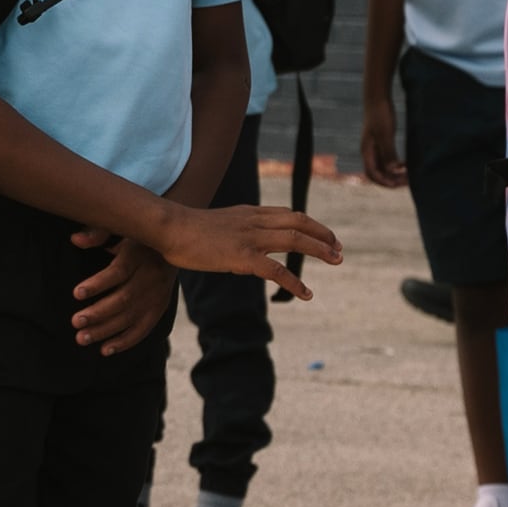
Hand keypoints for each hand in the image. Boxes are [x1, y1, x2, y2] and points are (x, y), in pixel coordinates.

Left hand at [69, 231, 179, 352]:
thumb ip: (98, 233)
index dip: (98, 284)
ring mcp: (157, 296)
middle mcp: (150, 277)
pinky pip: (143, 330)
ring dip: (105, 331)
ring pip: (130, 318)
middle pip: (123, 299)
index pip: (118, 272)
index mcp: (138, 255)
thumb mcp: (121, 229)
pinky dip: (125, 342)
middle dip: (98, 313)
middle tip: (75, 321)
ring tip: (81, 338)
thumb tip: (75, 240)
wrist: (174, 246)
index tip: (76, 293)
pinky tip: (105, 349)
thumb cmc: (137, 237)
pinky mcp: (159, 309)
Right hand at [155, 201, 341, 296]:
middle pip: (299, 223)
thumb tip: (241, 247)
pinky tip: (306, 293)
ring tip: (337, 260)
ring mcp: (249, 238)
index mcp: (249, 212)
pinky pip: (275, 270)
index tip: (325, 235)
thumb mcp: (216, 223)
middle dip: (323, 235)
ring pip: (295, 240)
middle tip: (339, 249)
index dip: (311, 224)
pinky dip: (294, 282)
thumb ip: (234, 231)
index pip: (288, 214)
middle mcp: (254, 221)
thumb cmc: (183, 229)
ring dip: (319, 250)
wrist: (168, 227)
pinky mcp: (242, 257)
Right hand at [359, 94, 404, 188]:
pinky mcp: (381, 142)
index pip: (373, 174)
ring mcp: (374, 147)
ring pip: (383, 167)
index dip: (385, 182)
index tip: (400, 184)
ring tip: (409, 176)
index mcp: (367, 152)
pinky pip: (387, 159)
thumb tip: (393, 170)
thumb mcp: (385, 134)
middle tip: (408, 182)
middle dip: (391, 180)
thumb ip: (388, 153)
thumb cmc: (380, 114)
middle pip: (378, 174)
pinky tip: (406, 165)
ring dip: (394, 174)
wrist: (377, 97)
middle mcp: (369, 152)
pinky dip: (396, 165)